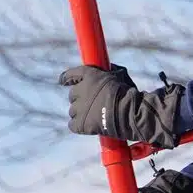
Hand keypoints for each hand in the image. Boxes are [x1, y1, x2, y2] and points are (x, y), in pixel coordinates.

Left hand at [59, 64, 183, 147]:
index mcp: (89, 75)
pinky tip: (88, 125)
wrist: (130, 112)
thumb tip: (108, 68)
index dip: (66, 78)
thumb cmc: (128, 93)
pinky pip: (73, 124)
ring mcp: (79, 107)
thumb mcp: (121, 74)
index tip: (63, 81)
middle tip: (92, 103)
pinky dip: (79, 125)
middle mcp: (81, 89)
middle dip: (80, 98)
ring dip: (81, 112)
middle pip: (73, 95)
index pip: (70, 75)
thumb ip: (110, 70)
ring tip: (95, 116)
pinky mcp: (80, 123)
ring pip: (73, 110)